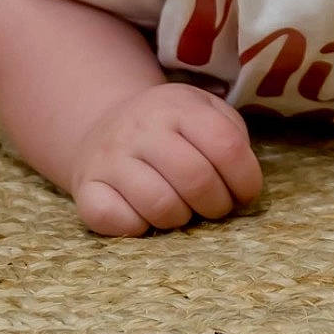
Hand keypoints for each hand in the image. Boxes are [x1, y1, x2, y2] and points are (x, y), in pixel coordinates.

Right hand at [70, 82, 262, 236]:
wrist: (104, 125)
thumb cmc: (171, 129)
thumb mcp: (205, 113)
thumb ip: (232, 137)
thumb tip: (243, 184)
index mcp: (178, 106)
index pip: (226, 146)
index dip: (246, 179)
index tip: (245, 193)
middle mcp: (141, 128)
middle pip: (197, 179)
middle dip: (217, 205)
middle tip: (214, 207)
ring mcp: (110, 158)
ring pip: (160, 206)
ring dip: (181, 219)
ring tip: (181, 209)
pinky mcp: (86, 188)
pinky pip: (117, 221)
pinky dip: (138, 228)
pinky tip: (145, 216)